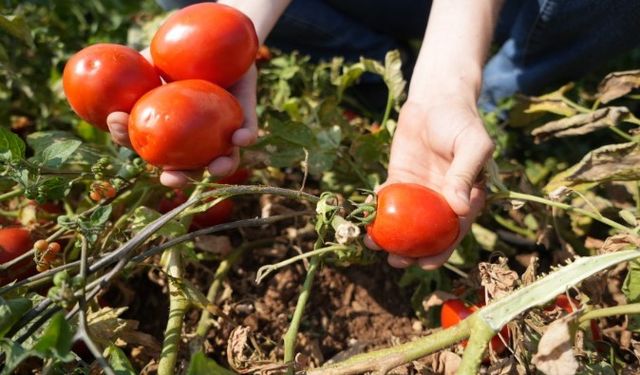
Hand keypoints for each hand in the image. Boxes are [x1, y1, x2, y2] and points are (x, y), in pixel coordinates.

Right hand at [106, 64, 258, 187]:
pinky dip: (246, 136)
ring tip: (214, 167)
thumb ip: (130, 78)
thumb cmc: (174, 53)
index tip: (122, 131)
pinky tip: (240, 138)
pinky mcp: (246, 118)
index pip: (146, 145)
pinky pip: (249, 131)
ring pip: (224, 159)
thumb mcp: (147, 62)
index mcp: (167, 130)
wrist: (215, 39)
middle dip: (178, 177)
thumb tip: (102, 92)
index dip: (132, 143)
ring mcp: (222, 131)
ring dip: (220, 167)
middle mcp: (195, 138)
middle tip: (170, 177)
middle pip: (186, 167)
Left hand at [365, 97, 493, 269]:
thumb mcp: (472, 145)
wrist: (436, 99)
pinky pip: (387, 201)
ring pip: (405, 222)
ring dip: (391, 237)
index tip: (425, 264)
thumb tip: (460, 209)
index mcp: (466, 197)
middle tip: (396, 261)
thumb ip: (464, 174)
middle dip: (412, 252)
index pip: (454, 231)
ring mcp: (420, 192)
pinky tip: (366, 220)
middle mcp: (442, 200)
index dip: (441, 250)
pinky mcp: (399, 180)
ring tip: (374, 245)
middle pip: (427, 233)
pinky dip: (377, 212)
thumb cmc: (460, 121)